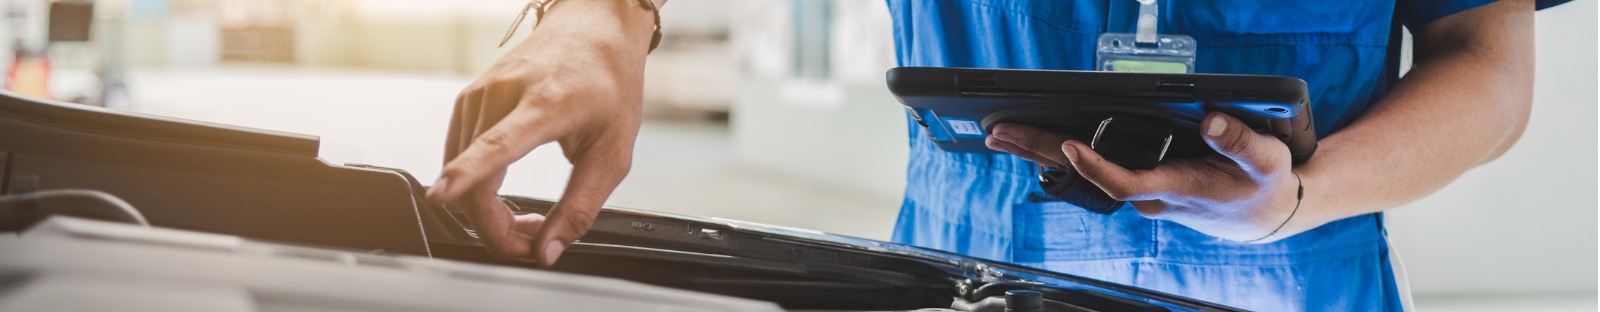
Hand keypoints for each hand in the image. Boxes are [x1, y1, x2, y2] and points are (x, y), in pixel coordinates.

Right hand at [425, 0, 656, 265]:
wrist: (594, 28)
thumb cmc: (609, 83)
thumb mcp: (613, 153)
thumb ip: (580, 207)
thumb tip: (547, 251)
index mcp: (545, 104)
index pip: (497, 144)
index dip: (466, 175)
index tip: (441, 195)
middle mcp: (502, 94)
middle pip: (473, 176)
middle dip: (495, 227)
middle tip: (532, 243)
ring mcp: (479, 94)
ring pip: (459, 172)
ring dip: (487, 211)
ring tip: (532, 219)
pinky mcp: (468, 100)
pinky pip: (458, 157)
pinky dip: (476, 187)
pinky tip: (506, 193)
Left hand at [987, 112, 1307, 242]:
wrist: (1266, 214)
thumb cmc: (1265, 184)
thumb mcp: (1266, 159)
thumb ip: (1239, 141)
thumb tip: (1210, 122)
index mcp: (1176, 189)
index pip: (1124, 182)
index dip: (1095, 167)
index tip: (1070, 146)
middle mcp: (1150, 196)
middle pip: (1086, 177)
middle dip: (1042, 152)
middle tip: (1001, 133)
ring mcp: (1142, 193)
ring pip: (1084, 174)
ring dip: (1042, 153)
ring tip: (1002, 134)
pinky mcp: (1141, 186)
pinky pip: (1094, 169)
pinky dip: (1063, 155)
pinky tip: (1036, 145)